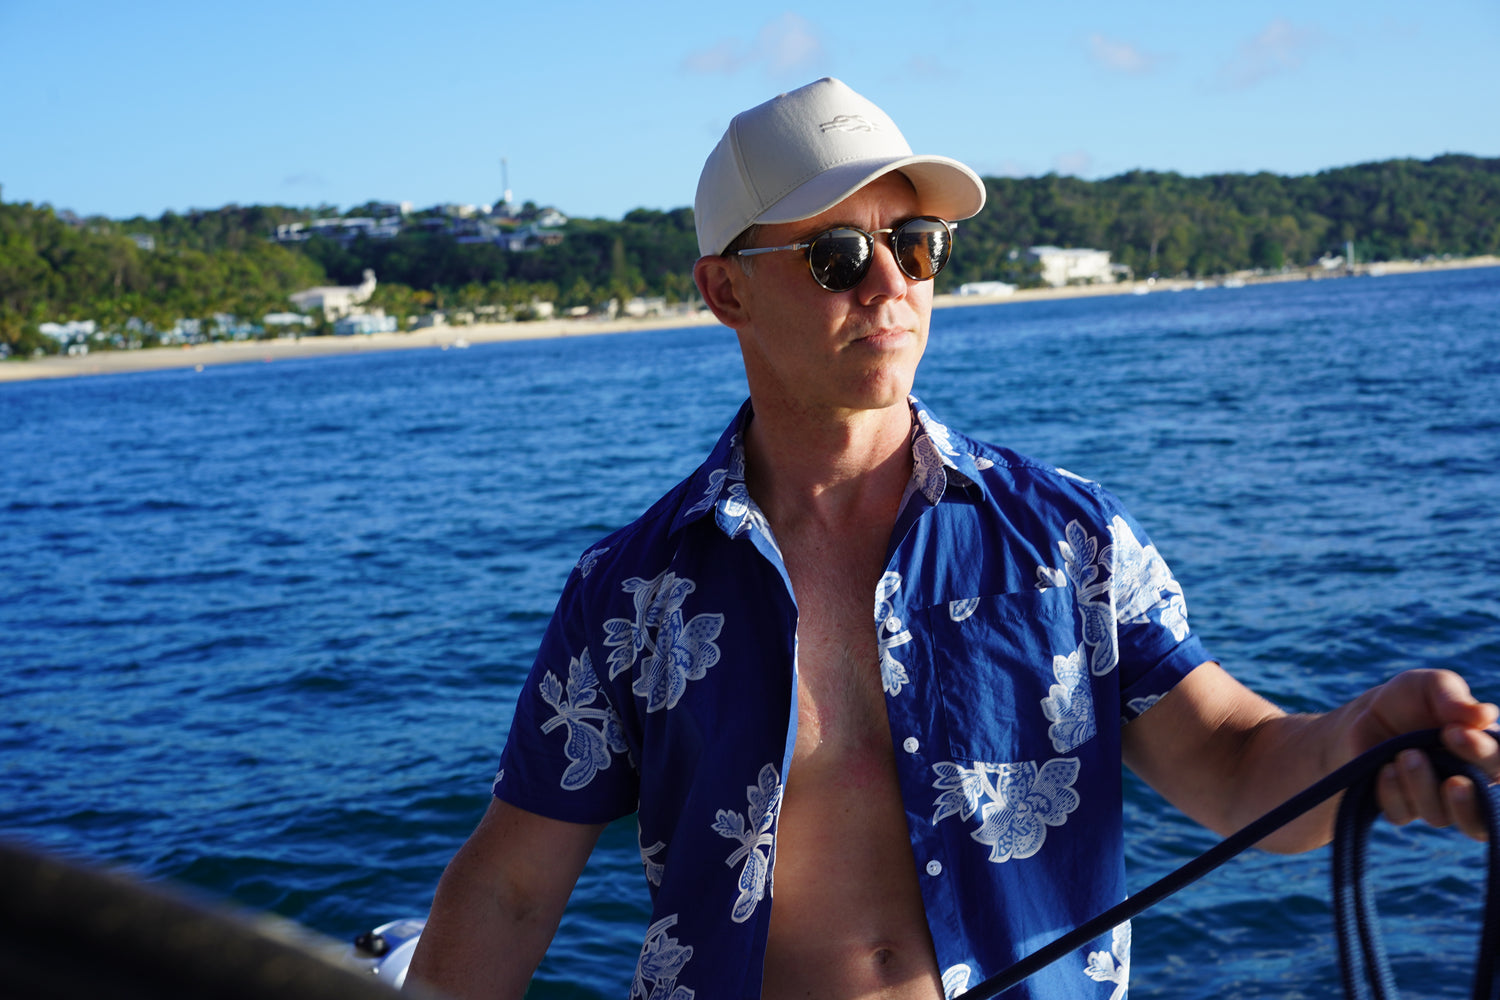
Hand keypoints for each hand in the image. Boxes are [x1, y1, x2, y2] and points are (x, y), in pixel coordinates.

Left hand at [1351, 670, 1499, 838]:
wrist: (1367, 714)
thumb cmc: (1411, 699)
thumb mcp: (1430, 686)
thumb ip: (1454, 698)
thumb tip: (1486, 715)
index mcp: (1485, 755)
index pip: (1498, 766)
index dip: (1483, 755)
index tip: (1455, 731)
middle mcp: (1467, 785)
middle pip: (1482, 810)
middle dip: (1467, 796)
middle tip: (1453, 778)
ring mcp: (1434, 801)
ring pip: (1439, 815)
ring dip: (1423, 786)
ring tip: (1406, 755)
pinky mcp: (1400, 807)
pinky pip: (1401, 814)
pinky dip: (1393, 793)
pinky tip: (1386, 769)